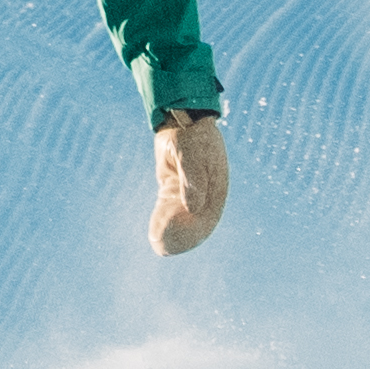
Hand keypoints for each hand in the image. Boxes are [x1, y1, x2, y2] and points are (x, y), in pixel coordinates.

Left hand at [149, 115, 229, 256]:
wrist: (182, 120)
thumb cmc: (191, 136)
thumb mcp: (191, 154)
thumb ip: (192, 179)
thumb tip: (193, 207)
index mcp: (216, 190)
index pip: (206, 218)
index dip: (192, 233)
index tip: (175, 240)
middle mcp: (205, 196)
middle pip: (195, 226)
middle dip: (179, 239)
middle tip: (161, 247)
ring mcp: (191, 195)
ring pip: (181, 222)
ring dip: (170, 234)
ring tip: (156, 245)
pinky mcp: (175, 190)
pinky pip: (170, 211)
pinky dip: (163, 222)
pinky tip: (153, 233)